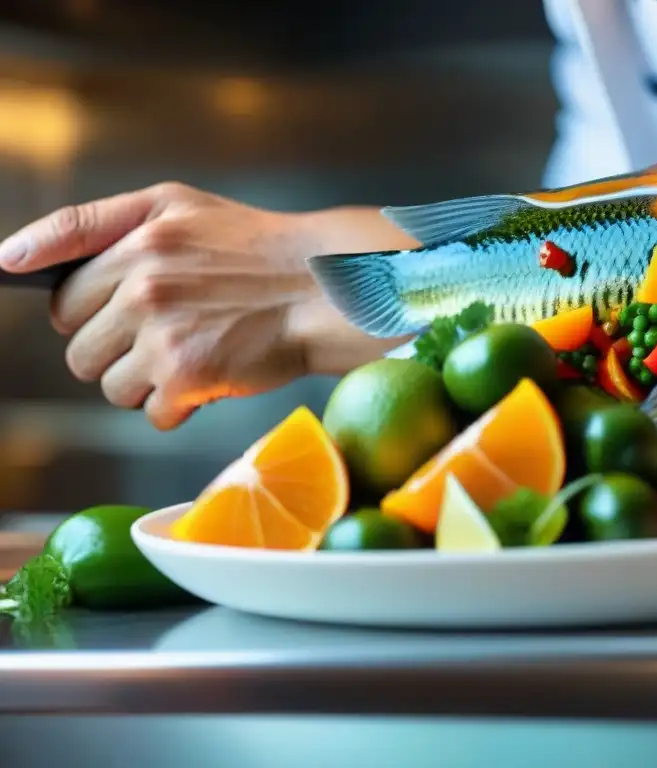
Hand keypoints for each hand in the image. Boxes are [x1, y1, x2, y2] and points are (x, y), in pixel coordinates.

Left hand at [0, 183, 401, 429]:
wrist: (327, 287)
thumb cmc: (257, 247)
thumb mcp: (175, 205)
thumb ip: (89, 223)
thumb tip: (6, 257)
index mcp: (135, 243)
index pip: (63, 301)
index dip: (94, 316)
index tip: (122, 319)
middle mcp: (144, 286)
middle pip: (81, 352)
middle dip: (118, 353)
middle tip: (169, 338)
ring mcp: (165, 334)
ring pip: (111, 388)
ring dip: (147, 383)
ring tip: (193, 356)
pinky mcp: (190, 376)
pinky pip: (153, 413)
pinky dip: (181, 405)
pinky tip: (212, 377)